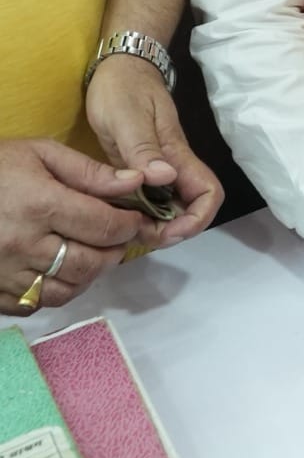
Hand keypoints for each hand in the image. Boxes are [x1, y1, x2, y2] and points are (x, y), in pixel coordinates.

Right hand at [0, 138, 146, 314]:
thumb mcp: (41, 153)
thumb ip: (91, 171)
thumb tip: (137, 182)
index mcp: (41, 206)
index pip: (104, 227)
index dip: (129, 225)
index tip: (134, 219)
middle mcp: (24, 245)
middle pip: (90, 264)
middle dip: (114, 252)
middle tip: (116, 238)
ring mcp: (6, 274)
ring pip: (66, 290)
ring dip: (88, 275)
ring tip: (91, 253)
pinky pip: (36, 304)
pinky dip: (56, 291)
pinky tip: (57, 269)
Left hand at [85, 56, 222, 244]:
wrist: (119, 67)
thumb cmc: (122, 88)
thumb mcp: (126, 117)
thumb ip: (143, 148)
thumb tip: (164, 179)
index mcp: (175, 153)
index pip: (207, 193)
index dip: (196, 218)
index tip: (168, 230)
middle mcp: (172, 165)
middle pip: (192, 207)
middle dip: (174, 230)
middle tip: (140, 236)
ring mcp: (159, 168)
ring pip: (171, 207)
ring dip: (157, 225)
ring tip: (127, 231)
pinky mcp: (142, 169)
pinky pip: (151, 200)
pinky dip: (142, 215)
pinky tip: (121, 216)